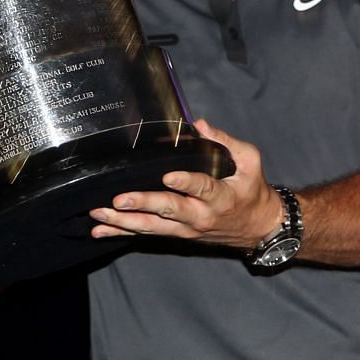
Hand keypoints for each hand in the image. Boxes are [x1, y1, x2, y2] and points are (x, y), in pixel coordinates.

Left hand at [89, 119, 285, 251]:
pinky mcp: (176, 234)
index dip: (186, 183)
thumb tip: (200, 124)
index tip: (169, 176)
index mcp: (220, 196)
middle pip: (170, 210)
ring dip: (125, 222)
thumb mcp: (249, 161)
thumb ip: (226, 141)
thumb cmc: (251, 190)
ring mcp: (186, 229)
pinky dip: (123, 233)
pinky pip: (147, 235)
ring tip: (101, 214)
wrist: (257, 228)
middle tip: (119, 200)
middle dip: (143, 204)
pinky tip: (101, 231)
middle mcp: (201, 216)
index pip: (202, 187)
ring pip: (153, 227)